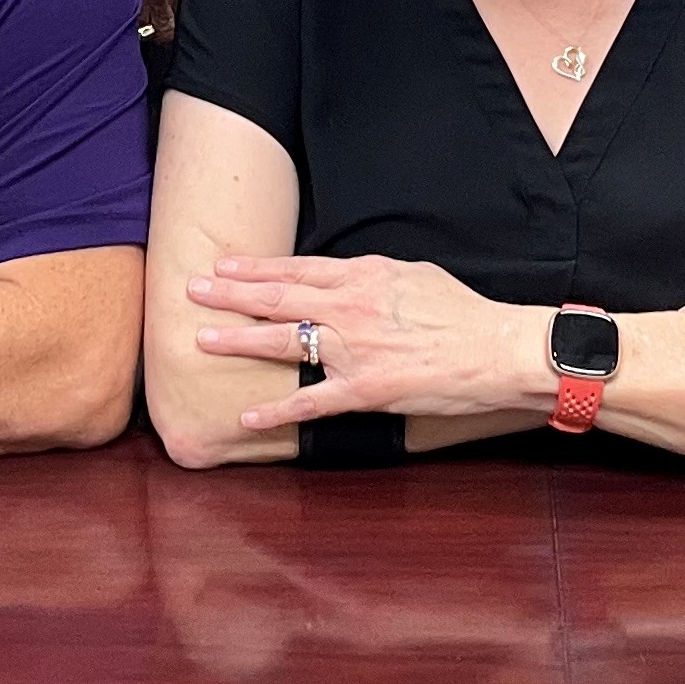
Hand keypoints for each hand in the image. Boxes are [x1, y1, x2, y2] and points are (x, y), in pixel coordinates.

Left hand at [187, 251, 542, 432]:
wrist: (493, 348)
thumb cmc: (460, 311)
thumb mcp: (412, 275)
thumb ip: (371, 277)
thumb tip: (344, 277)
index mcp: (362, 277)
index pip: (296, 269)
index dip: (256, 267)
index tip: (223, 265)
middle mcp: (348, 309)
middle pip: (277, 298)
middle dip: (230, 294)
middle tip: (192, 290)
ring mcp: (352, 350)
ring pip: (282, 342)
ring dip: (237, 341)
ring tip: (201, 340)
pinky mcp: (362, 390)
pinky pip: (309, 402)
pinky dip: (274, 412)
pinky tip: (244, 418)